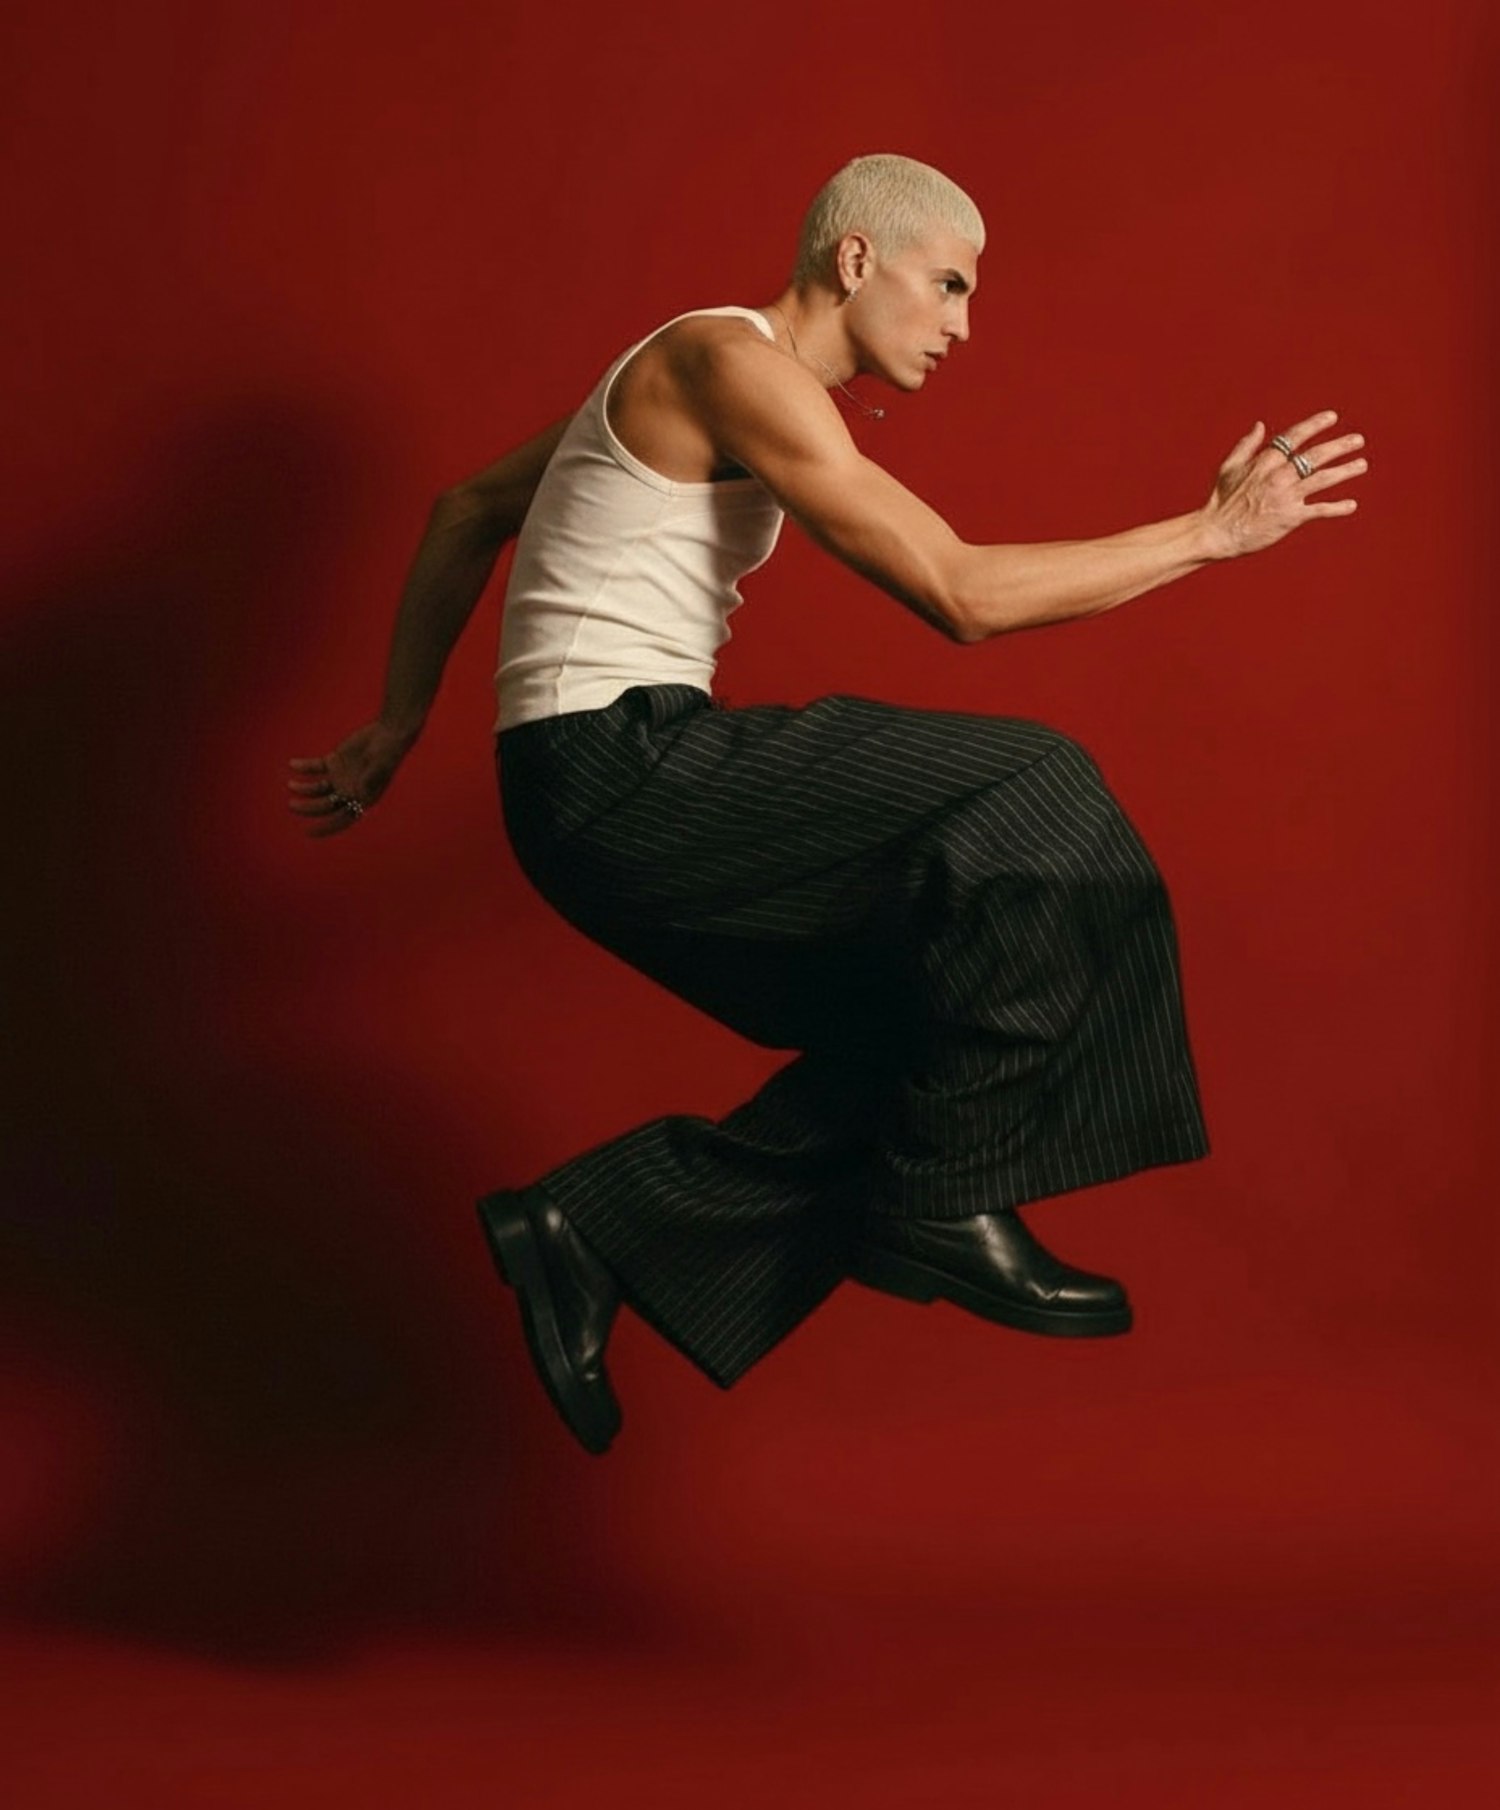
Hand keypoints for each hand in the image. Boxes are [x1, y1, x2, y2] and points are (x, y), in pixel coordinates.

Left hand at [286, 719, 417, 838]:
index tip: (308, 832)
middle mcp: (349, 791)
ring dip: (303, 788)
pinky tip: (293, 764)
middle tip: (292, 805)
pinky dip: (303, 767)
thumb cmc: (388, 754)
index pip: (341, 820)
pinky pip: (314, 768)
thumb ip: (366, 780)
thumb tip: (355, 792)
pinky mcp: (334, 762)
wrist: (388, 733)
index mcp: (361, 799)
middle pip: (324, 805)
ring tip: (290, 785)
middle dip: (308, 808)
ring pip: (316, 788)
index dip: (325, 828)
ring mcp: (340, 777)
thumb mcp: (380, 770)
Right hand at [1199, 410, 1368, 559]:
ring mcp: (1286, 496)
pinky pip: (1318, 510)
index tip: (1331, 417)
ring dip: (1345, 471)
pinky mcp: (1290, 518)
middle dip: (1339, 446)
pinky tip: (1351, 505)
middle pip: (1315, 456)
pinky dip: (1336, 507)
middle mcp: (1278, 476)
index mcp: (1264, 462)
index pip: (1294, 437)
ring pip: (1322, 479)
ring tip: (1361, 464)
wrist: (1216, 533)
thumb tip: (1260, 425)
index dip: (1314, 425)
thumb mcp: (1229, 467)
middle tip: (1358, 440)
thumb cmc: (1220, 501)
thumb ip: (1247, 445)